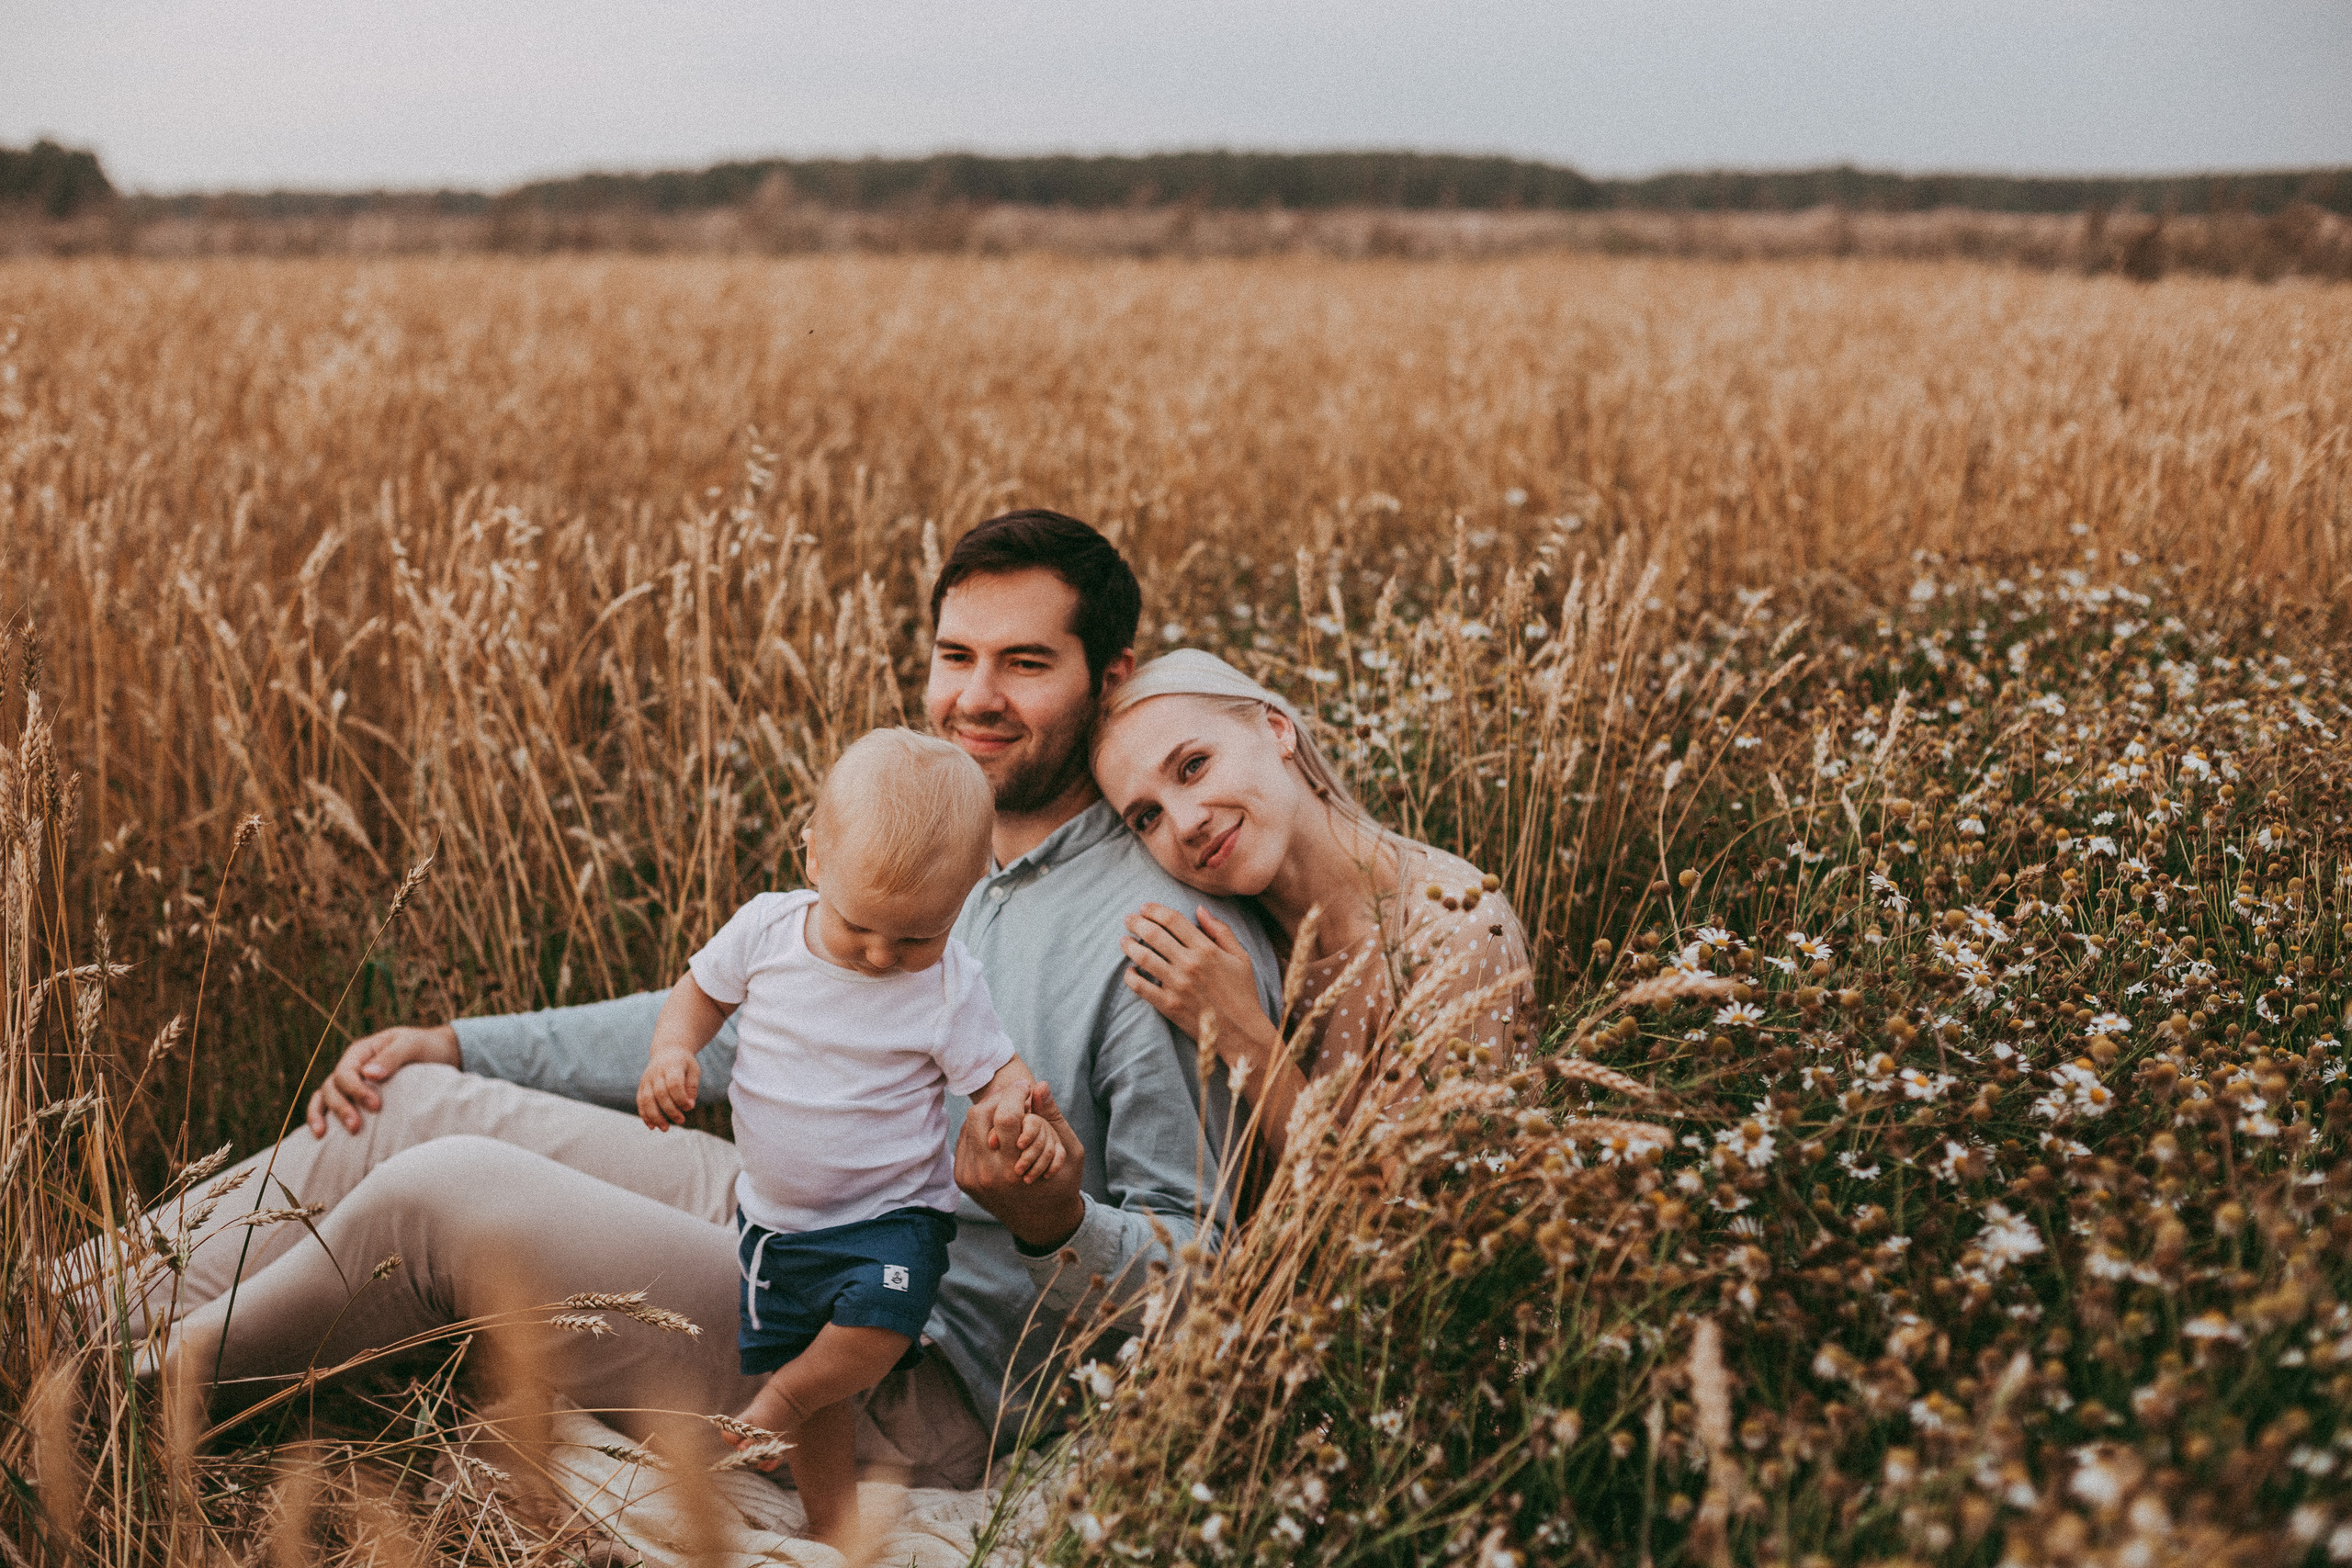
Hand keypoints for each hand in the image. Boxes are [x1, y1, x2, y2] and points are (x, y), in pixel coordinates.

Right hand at [306, 1024, 460, 1136]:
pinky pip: (327, 1104)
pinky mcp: (353, 1096)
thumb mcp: (411, 1046)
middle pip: (332, 1086)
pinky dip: (319, 1116)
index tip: (375, 1107)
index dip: (355, 1090)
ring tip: (323, 1137)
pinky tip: (320, 1135)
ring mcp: (350, 1082)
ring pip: (325, 1096)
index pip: (346, 1071)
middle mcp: (351, 1066)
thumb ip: (391, 1057)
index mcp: (361, 1051)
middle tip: (355, 1127)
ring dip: (324, 1115)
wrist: (437, 1053)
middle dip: (341, 1107)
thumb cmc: (424, 1047)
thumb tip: (368, 1074)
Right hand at [637, 1047, 700, 1130]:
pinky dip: (645, 1115)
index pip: (674, 1084)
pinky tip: (651, 1126)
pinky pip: (640, 1102)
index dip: (681, 1098)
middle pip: (660, 1093)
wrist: (667, 1051)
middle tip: (681, 1121)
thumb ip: (692, 1086)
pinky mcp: (641, 1086)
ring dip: (655, 1116)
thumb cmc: (684, 1063)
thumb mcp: (694, 1070)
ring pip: (647, 1100)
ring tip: (665, 1128)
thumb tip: (689, 1106)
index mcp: (671, 1066)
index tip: (689, 1108)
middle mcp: (656, 1073)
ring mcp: (646, 1079)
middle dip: (670, 1110)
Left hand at [957, 1080, 1083, 1247]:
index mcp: (1015, 1169)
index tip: (1024, 1087)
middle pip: (979, 1115)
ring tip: (1008, 1109)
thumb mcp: (1069, 1151)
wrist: (1041, 1222)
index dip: (1015, 1094)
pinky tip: (997, 1128)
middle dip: (998, 1098)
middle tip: (1014, 1095)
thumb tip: (1040, 1084)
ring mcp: (971, 1178)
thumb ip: (1052, 1116)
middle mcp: (988, 1175)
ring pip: (969, 1125)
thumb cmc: (1061, 1184)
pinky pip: (965, 1139)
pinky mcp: (963, 1178)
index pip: (1005, 1117)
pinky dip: (980, 1127)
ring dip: (989, 1111)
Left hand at [1121, 904, 1273, 1056]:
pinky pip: (1141, 987)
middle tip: (1128, 919)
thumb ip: (1221, 931)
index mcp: (1207, 949)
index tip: (1144, 907)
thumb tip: (1200, 909)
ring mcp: (1177, 985)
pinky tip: (1129, 971)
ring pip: (1143, 958)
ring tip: (1124, 941)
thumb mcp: (1240, 957)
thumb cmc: (1242, 993)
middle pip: (1154, 934)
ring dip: (1129, 946)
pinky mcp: (1169, 1005)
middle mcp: (1190, 964)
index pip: (1173, 920)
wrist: (1241, 1031)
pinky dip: (1130, 977)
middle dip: (1136, 922)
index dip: (1155, 910)